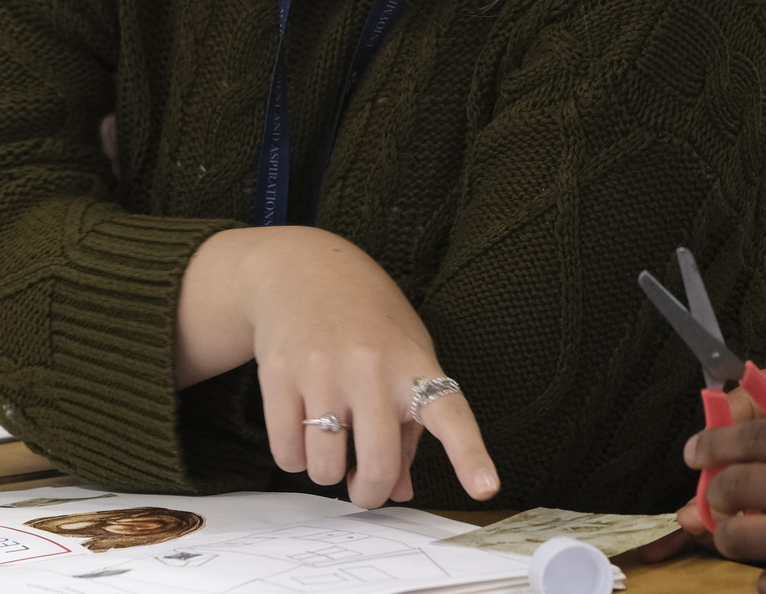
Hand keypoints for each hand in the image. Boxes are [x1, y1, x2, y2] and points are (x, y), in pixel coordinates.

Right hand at [175, 226, 499, 508]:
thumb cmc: (367, 323)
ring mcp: (324, 371)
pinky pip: (287, 453)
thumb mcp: (404, 358)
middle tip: (364, 487)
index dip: (470, 455)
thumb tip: (401, 490)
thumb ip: (409, 428)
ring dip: (327, 472)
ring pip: (325, 467)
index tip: (485, 487)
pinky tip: (302, 433)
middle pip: (377, 464)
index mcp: (414, 365)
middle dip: (369, 493)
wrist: (304, 271)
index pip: (449, 413)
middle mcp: (373, 368)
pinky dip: (295, 458)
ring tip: (331, 444)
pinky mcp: (280, 375)